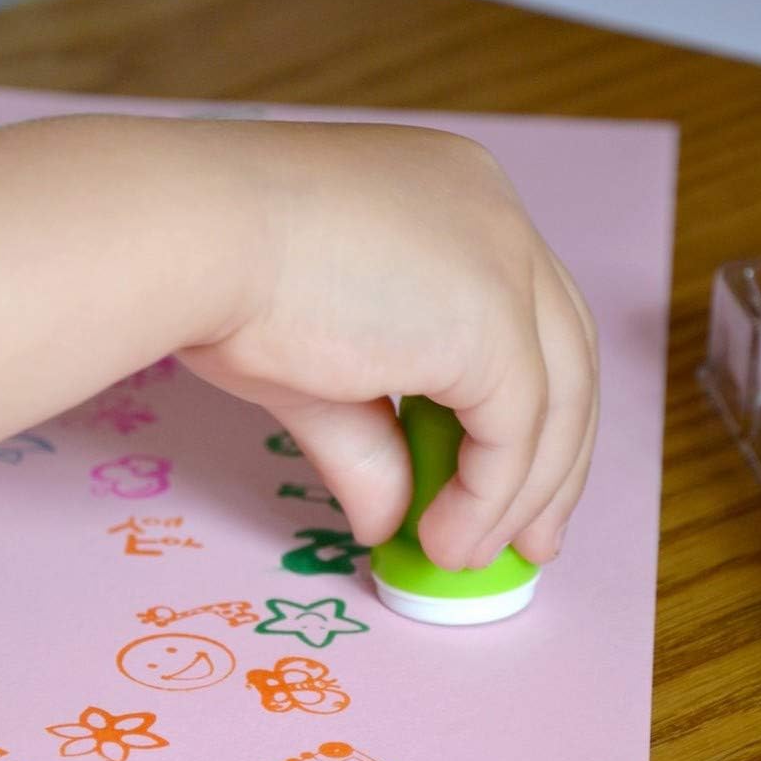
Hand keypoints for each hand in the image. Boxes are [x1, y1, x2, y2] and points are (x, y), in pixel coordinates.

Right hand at [180, 123, 597, 568]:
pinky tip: (447, 543)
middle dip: (553, 461)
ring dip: (522, 496)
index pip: (525, 316)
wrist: (194, 238)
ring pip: (558, 400)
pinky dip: (490, 500)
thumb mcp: (316, 372)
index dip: (529, 406)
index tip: (508, 480)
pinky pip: (515, 433)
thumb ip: (370, 444)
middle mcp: (496, 219)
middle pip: (565, 357)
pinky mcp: (492, 321)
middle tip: (529, 541)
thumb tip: (386, 522)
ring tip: (467, 557)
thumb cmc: (231, 279)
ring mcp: (503, 264)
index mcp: (457, 203)